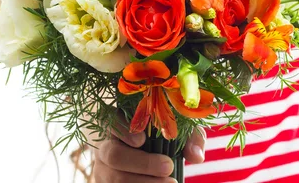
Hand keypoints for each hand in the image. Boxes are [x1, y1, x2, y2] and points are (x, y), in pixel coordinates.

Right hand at [88, 113, 205, 182]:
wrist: (143, 160)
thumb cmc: (160, 139)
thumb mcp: (176, 131)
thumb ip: (189, 137)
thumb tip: (196, 156)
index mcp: (118, 123)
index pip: (112, 121)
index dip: (123, 130)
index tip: (142, 139)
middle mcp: (105, 146)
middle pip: (113, 154)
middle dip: (142, 163)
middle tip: (168, 166)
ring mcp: (102, 170)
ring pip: (115, 179)